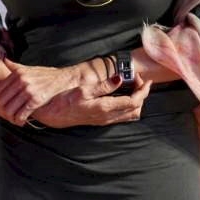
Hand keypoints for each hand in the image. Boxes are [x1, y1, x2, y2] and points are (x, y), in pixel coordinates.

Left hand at [0, 62, 82, 126]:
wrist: (66, 79)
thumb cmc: (47, 76)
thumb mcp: (30, 69)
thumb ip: (17, 67)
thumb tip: (5, 61)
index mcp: (17, 73)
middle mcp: (21, 80)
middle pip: (1, 101)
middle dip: (1, 112)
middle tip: (4, 117)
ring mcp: (28, 90)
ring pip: (9, 109)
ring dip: (10, 118)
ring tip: (13, 120)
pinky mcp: (36, 100)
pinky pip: (22, 113)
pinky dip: (19, 120)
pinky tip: (22, 122)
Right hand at [31, 72, 152, 127]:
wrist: (53, 114)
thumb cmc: (64, 100)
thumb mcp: (83, 89)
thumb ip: (103, 86)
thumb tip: (119, 79)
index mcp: (105, 108)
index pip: (134, 101)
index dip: (143, 91)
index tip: (146, 81)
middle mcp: (108, 117)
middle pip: (136, 110)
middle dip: (142, 95)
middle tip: (138, 81)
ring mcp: (104, 120)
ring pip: (130, 115)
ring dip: (136, 102)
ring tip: (133, 88)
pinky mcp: (100, 120)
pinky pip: (122, 117)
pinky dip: (128, 107)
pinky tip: (123, 96)